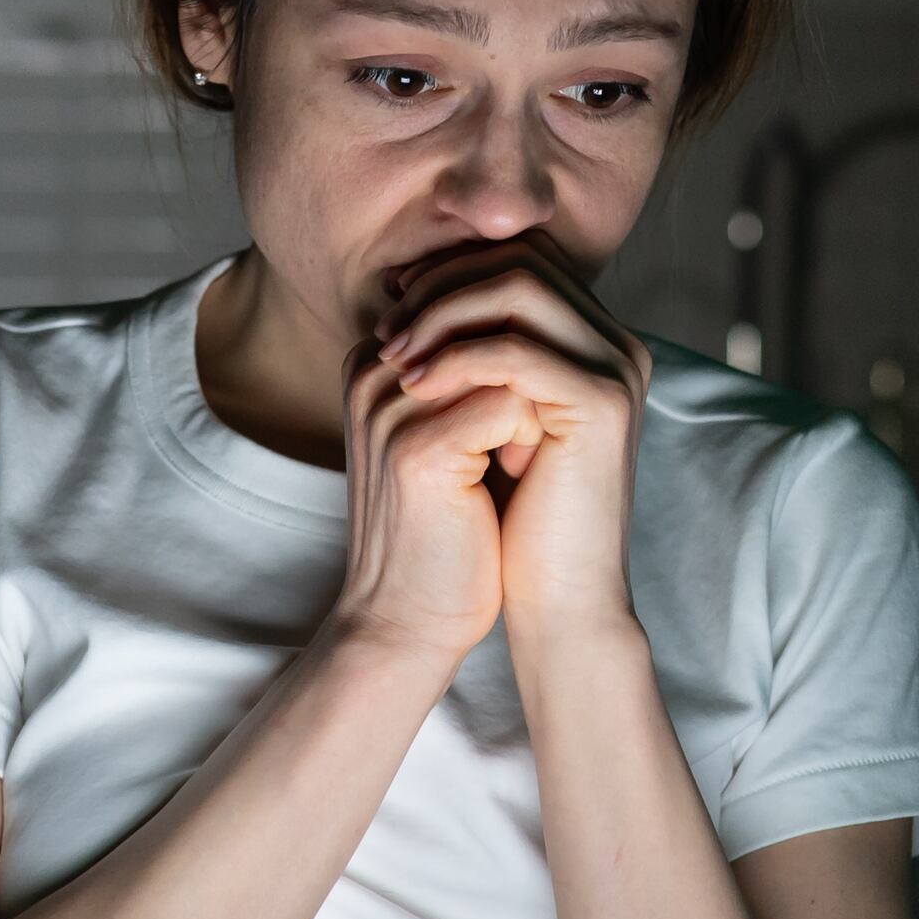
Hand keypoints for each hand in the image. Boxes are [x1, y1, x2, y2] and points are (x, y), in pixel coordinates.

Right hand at [326, 294, 531, 669]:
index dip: (520, 349)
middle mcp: (372, 371)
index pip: (470, 301)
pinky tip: (516, 476)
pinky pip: (509, 404)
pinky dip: (532, 437)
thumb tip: (546, 304)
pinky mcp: (417, 448)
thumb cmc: (443, 528)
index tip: (518, 414)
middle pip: (489, 319)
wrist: (409, 617)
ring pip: (508, 358)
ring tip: (524, 456)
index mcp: (374, 360)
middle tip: (534, 433)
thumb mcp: (453, 431)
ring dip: (538, 401)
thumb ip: (474, 369)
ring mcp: (390, 407)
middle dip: (532, 368)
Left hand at [374, 242, 650, 653]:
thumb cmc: (514, 517)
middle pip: (523, 257)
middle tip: (386, 327)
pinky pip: (517, 349)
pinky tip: (414, 385)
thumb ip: (469, 351)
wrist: (559, 598)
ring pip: (519, 287)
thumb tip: (404, 287)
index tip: (392, 308)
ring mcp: (616, 369)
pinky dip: (457, 358)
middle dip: (442, 283)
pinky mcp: (603, 404)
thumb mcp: (484, 416)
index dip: (450, 269)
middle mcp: (616, 342)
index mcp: (593, 340)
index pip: (521, 257)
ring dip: (441, 313)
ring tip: (392, 355)